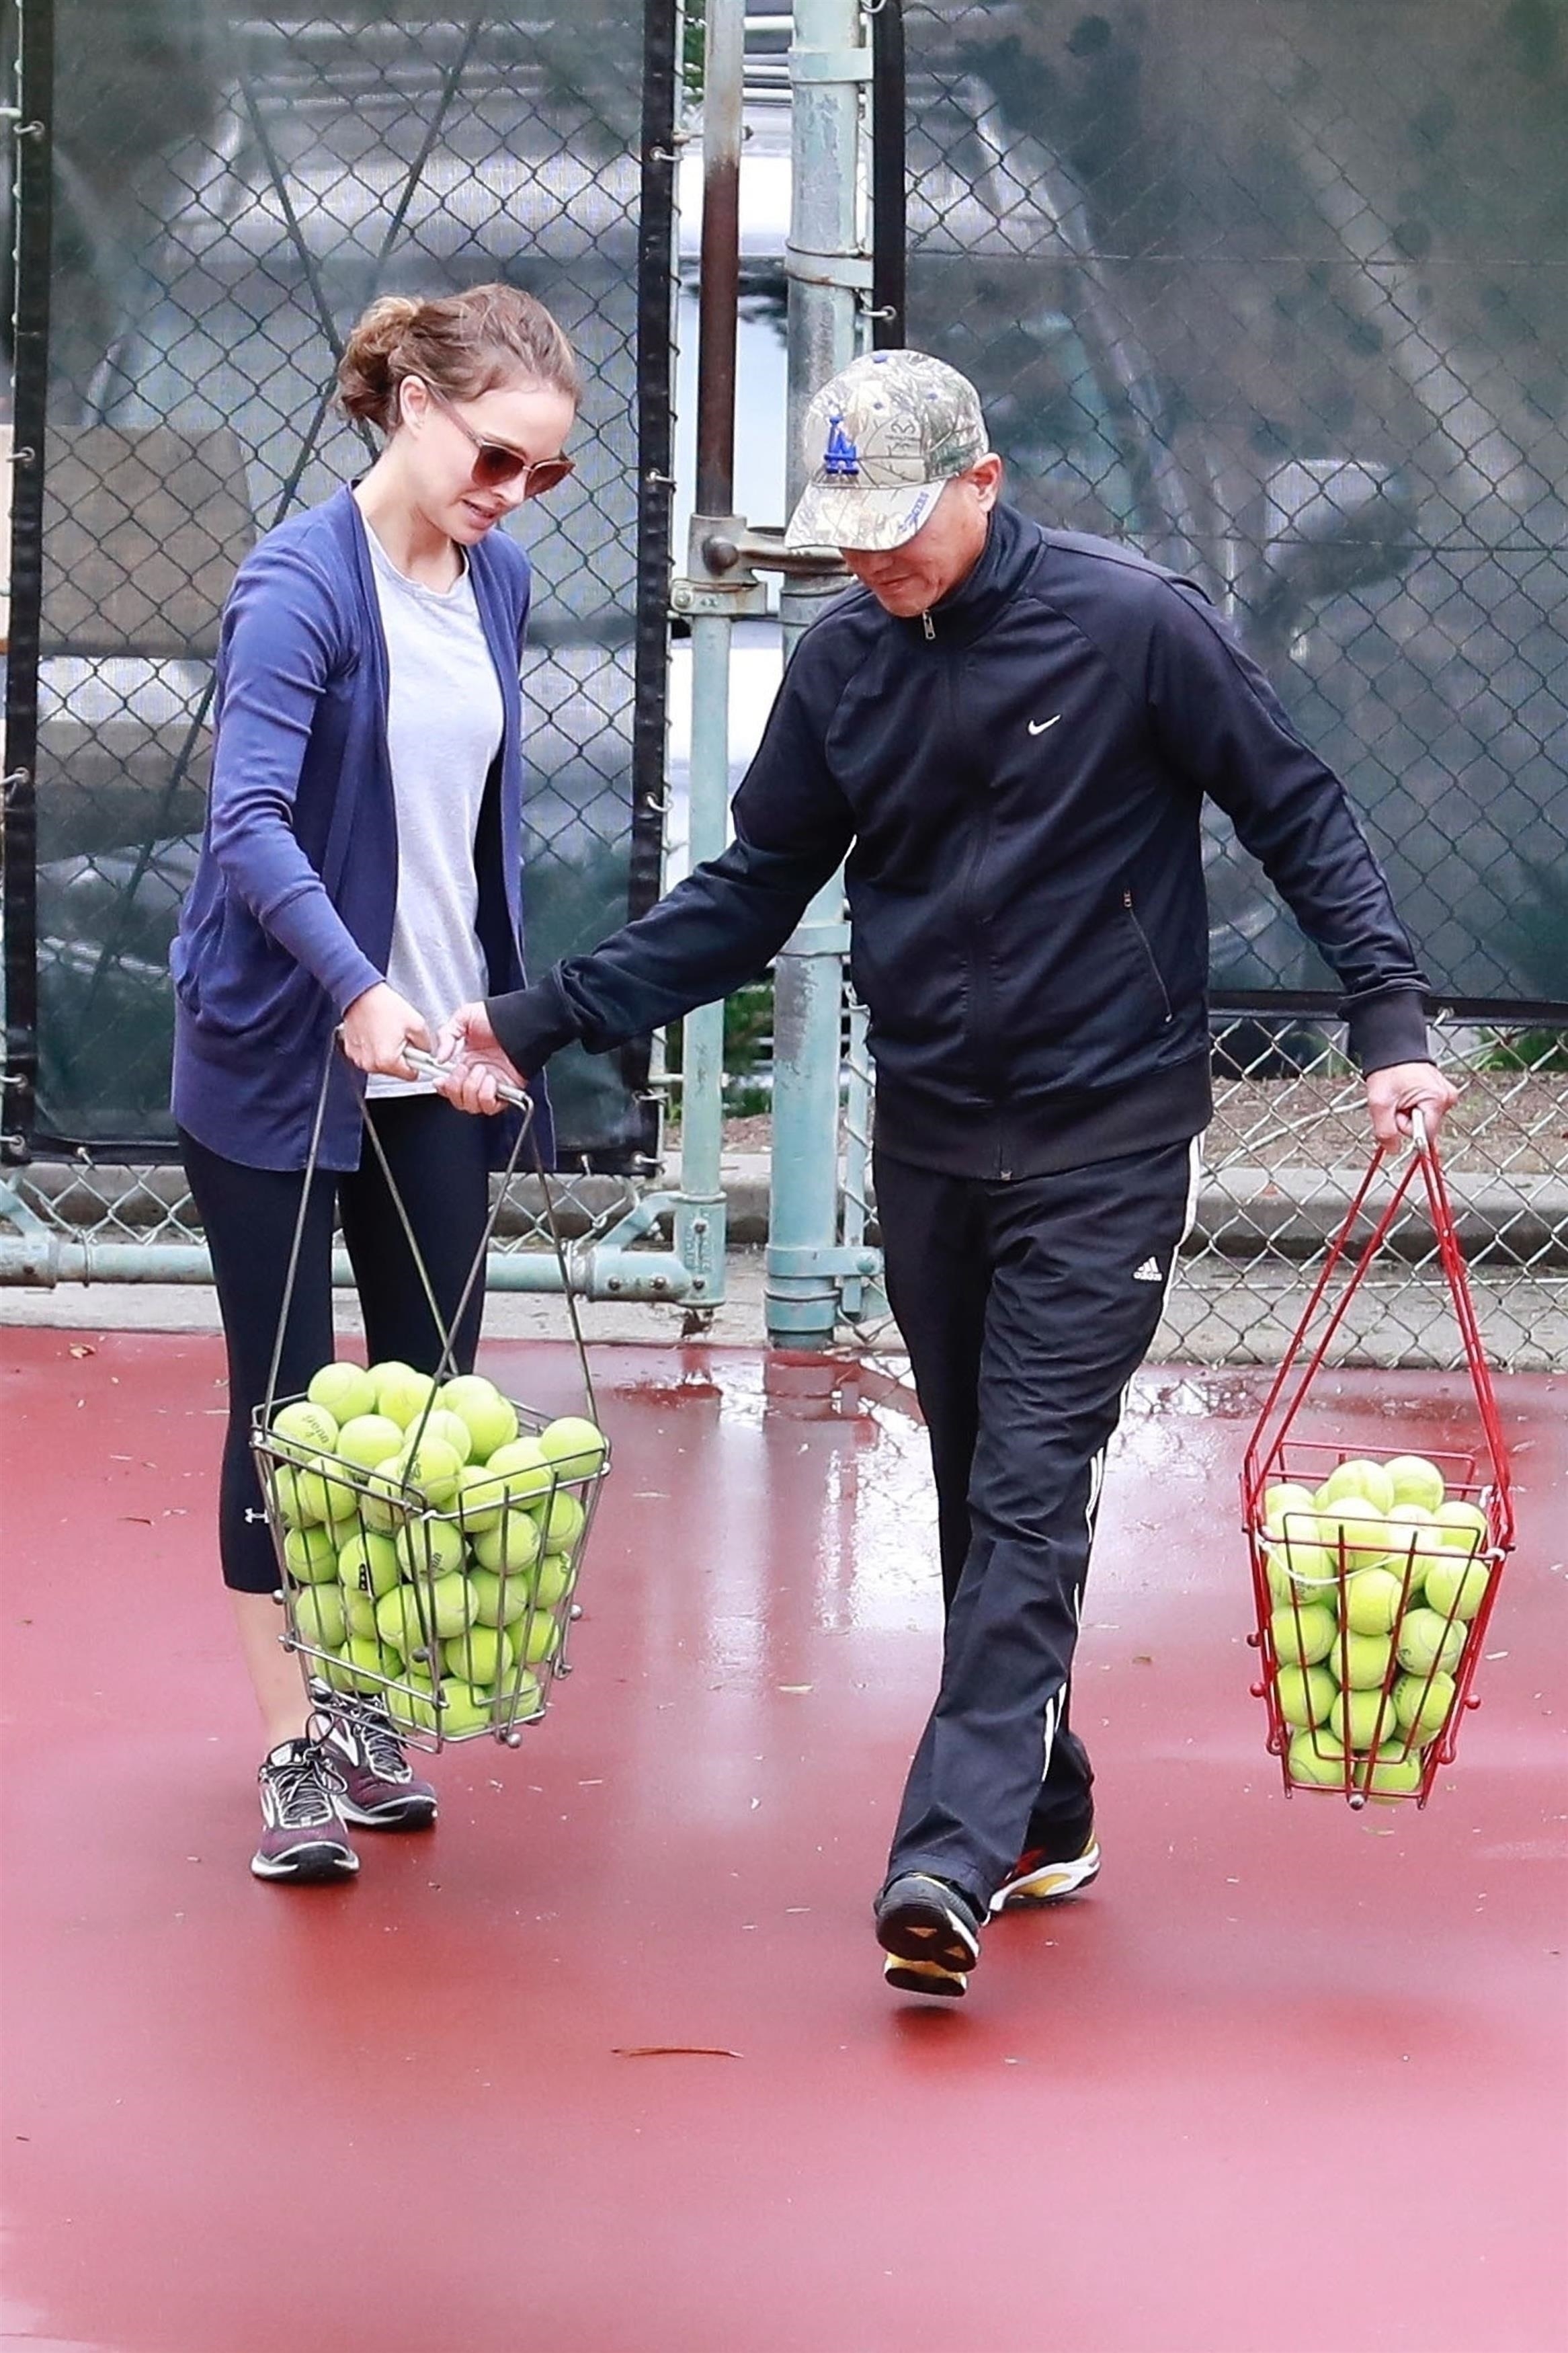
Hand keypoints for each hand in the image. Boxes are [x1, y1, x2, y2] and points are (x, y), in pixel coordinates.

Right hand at [340, 982, 432, 1079]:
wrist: (361, 994)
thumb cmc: (384, 1006)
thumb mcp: (417, 1024)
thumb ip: (426, 1045)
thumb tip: (426, 1053)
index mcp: (387, 1060)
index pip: (411, 1075)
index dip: (417, 1063)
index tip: (417, 1053)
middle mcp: (371, 1064)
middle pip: (396, 1071)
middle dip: (402, 1056)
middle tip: (400, 1037)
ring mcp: (359, 1059)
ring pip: (382, 1064)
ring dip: (388, 1052)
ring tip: (387, 1033)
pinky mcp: (352, 1052)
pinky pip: (370, 1057)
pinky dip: (374, 1048)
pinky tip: (376, 1033)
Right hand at [433, 999, 527, 1116]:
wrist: (524, 1022)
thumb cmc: (500, 1016)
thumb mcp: (465, 1017)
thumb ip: (446, 1035)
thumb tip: (440, 1057)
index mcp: (465, 1060)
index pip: (448, 1085)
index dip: (443, 1087)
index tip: (441, 1080)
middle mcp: (477, 1075)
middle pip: (458, 1100)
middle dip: (456, 1087)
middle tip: (464, 1069)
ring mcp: (491, 1084)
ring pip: (472, 1105)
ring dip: (472, 1089)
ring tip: (481, 1070)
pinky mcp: (506, 1091)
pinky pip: (490, 1106)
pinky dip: (487, 1095)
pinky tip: (491, 1079)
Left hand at [1364, 1060, 1458, 1149]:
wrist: (1393, 1050)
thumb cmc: (1389, 1069)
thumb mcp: (1380, 1103)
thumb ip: (1386, 1131)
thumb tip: (1394, 1149)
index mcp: (1436, 1100)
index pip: (1425, 1135)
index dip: (1405, 1128)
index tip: (1396, 1114)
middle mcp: (1447, 1098)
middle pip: (1425, 1129)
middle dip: (1406, 1120)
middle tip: (1396, 1102)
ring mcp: (1445, 1096)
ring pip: (1424, 1121)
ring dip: (1408, 1113)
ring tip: (1401, 1096)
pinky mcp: (1441, 1095)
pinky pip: (1425, 1112)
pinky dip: (1413, 1107)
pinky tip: (1407, 1095)